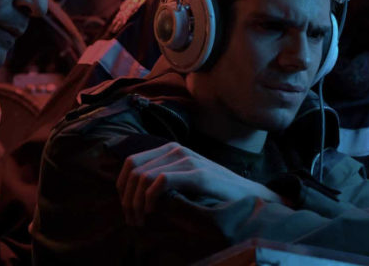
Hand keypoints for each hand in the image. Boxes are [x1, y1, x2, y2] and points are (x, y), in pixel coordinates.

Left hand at [116, 142, 281, 225]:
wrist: (247, 194)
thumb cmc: (213, 191)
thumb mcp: (183, 180)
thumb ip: (161, 178)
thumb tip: (131, 195)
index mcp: (170, 149)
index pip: (131, 161)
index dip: (121, 186)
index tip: (126, 208)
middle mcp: (176, 150)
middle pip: (133, 170)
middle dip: (126, 198)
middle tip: (132, 220)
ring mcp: (187, 160)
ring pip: (143, 177)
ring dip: (136, 202)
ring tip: (140, 220)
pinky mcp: (197, 174)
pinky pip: (161, 181)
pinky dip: (150, 198)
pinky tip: (153, 211)